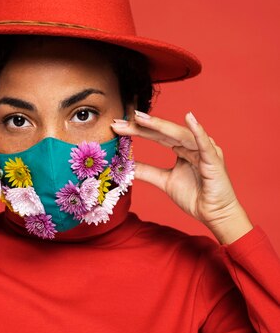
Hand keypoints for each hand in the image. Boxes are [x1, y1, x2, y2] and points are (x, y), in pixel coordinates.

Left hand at [111, 110, 250, 232]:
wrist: (215, 214)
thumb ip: (147, 171)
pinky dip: (198, 131)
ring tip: (140, 118)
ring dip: (160, 125)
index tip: (117, 126)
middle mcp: (193, 145)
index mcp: (182, 148)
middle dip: (142, 126)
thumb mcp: (164, 181)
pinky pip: (204, 144)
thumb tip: (126, 165)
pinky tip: (189, 118)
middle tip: (121, 120)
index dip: (137, 130)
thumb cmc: (196, 196)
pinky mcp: (214, 159)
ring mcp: (204, 150)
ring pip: (179, 134)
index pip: (156, 135)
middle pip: (164, 132)